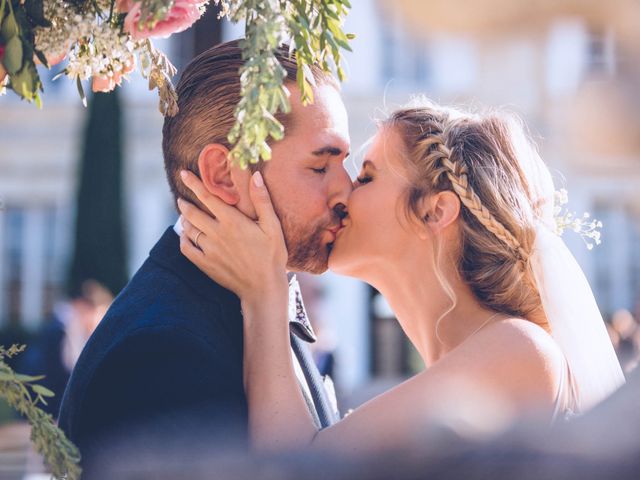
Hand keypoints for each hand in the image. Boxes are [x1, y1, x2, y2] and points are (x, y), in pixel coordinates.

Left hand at [177, 170, 288, 305]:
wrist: (263, 288)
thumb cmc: (272, 256)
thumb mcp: (272, 226)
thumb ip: (262, 200)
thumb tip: (254, 175)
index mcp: (232, 221)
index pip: (207, 197)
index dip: (194, 183)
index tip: (183, 173)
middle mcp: (216, 233)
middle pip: (192, 213)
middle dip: (184, 203)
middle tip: (181, 198)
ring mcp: (209, 250)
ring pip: (188, 230)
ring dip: (184, 220)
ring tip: (184, 216)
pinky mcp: (205, 264)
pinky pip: (187, 249)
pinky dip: (183, 240)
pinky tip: (186, 237)